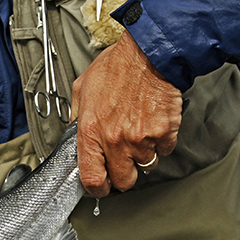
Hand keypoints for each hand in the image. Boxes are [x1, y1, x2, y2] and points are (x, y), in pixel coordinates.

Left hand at [72, 30, 182, 197]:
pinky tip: (155, 124)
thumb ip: (77, 116)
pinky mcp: (163, 133)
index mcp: (91, 132)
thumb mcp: (83, 89)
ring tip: (141, 132)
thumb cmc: (117, 66)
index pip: (91, 178)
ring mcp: (141, 139)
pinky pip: (164, 150)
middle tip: (125, 161)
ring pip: (146, 165)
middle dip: (124, 175)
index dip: (97, 187)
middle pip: (123, 181)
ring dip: (144, 155)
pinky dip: (161, 142)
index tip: (101, 185)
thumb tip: (75, 132)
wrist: (150, 52)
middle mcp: (115, 140)